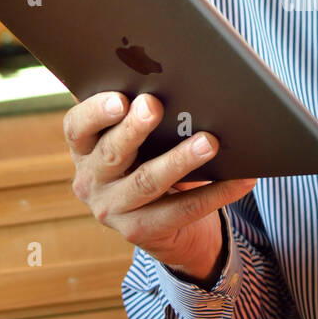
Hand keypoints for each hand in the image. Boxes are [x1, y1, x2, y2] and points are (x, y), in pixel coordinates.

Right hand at [64, 92, 256, 283]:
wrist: (164, 225)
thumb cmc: (150, 160)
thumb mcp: (139, 140)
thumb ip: (142, 116)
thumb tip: (177, 85)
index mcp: (85, 149)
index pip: (76, 127)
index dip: (95, 112)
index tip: (119, 98)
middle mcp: (90, 181)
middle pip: (111, 153)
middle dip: (134, 128)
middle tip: (154, 106)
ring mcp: (112, 210)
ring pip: (147, 182)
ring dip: (179, 160)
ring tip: (208, 142)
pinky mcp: (140, 232)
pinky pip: (182, 209)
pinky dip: (215, 192)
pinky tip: (240, 177)